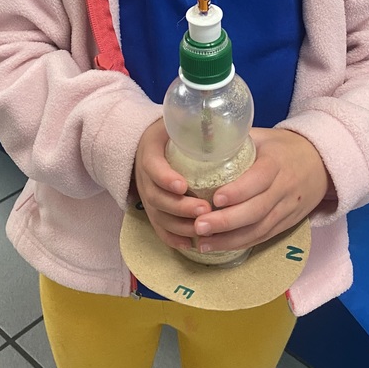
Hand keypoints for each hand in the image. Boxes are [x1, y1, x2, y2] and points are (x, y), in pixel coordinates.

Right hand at [133, 119, 210, 250]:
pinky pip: (158, 228)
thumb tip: (224, 130)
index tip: (184, 185)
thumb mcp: (178, 123)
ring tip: (203, 228)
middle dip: (180, 207)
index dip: (166, 178)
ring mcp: (146, 196)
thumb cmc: (169, 133)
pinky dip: (173, 238)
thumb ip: (196, 127)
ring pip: (158, 216)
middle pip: (156, 197)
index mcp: (149, 151)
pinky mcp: (151, 210)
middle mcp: (144, 176)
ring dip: (180, 225)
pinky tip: (190, 244)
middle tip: (205, 209)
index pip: (153, 167)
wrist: (146, 144)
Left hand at [191, 128, 328, 253]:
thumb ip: (237, 140)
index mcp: (277, 162)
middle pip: (257, 210)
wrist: (321, 163)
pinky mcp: (286, 223)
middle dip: (227, 221)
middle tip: (199, 225)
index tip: (215, 198)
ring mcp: (287, 209)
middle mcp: (284, 188)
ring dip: (230, 239)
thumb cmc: (284, 147)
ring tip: (202, 242)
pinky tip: (219, 247)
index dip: (238, 191)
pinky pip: (263, 236)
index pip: (259, 179)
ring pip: (260, 229)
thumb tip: (202, 142)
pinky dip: (241, 244)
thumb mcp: (264, 136)